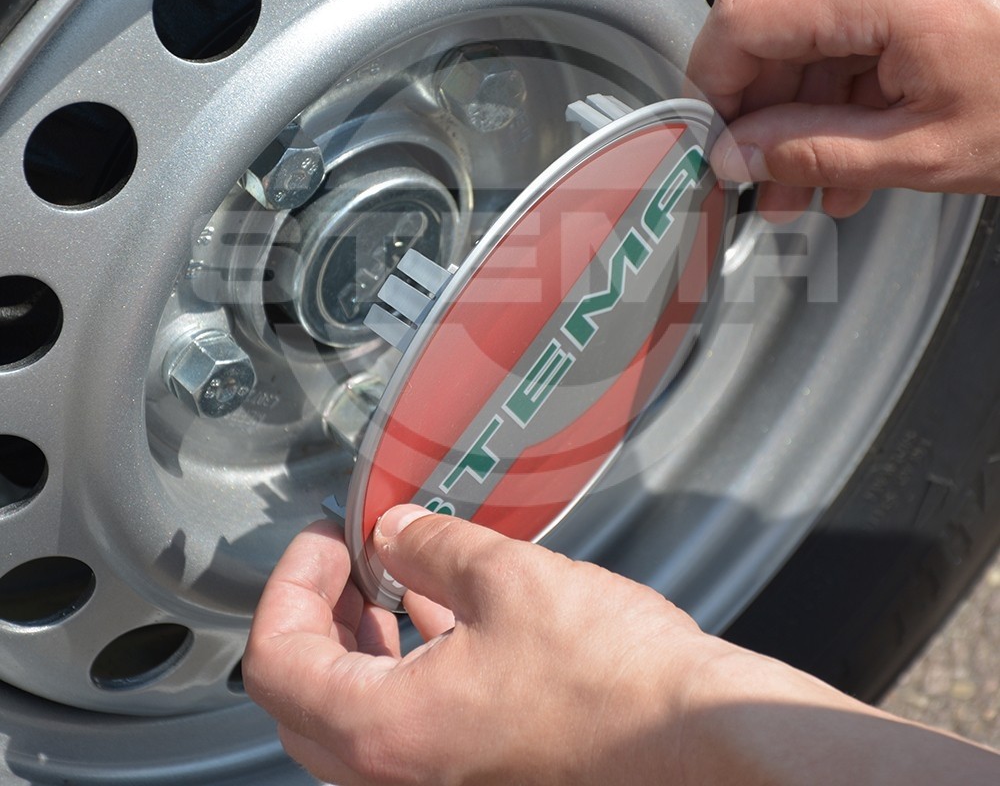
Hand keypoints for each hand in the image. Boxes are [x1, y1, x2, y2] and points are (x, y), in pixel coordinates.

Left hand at [243, 507, 723, 785]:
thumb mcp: (507, 579)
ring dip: (359, 640)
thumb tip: (395, 532)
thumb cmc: (617, 683)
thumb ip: (432, 546)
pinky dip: (404, 668)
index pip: (276, 658)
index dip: (292, 580)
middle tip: (348, 557)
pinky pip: (406, 727)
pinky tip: (443, 615)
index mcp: (384, 732)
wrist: (700, 745)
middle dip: (319, 611)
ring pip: (353, 716)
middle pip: (303, 694)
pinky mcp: (477, 779)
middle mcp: (397, 779)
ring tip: (392, 577)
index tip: (326, 539)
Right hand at [688, 0, 999, 220]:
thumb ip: (808, 153)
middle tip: (767, 180)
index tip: (714, 136)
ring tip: (818, 179)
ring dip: (810, 107)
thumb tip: (737, 155)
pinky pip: (860, 16)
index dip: (713, 84)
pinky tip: (855, 141)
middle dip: (767, 113)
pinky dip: (850, 79)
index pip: (743, 17)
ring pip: (818, 27)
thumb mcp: (922, 152)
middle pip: (779, 25)